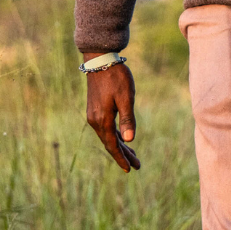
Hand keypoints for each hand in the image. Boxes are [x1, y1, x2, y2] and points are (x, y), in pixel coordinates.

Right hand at [83, 53, 140, 171]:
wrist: (100, 60)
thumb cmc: (116, 77)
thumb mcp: (126, 97)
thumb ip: (128, 118)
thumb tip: (129, 140)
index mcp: (102, 120)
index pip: (113, 145)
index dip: (121, 158)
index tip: (131, 169)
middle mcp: (95, 120)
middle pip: (110, 143)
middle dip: (123, 155)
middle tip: (136, 166)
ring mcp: (94, 115)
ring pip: (108, 136)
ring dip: (120, 146)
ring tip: (132, 156)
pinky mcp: (96, 109)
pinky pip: (106, 128)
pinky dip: (115, 136)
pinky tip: (122, 139)